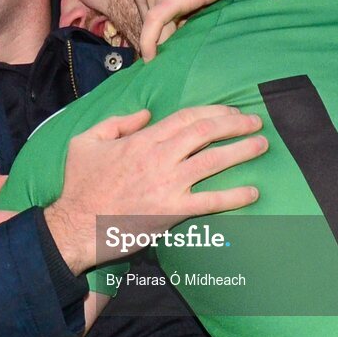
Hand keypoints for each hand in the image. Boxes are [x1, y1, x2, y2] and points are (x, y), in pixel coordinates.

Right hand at [44, 106, 266, 273]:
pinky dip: (234, 195)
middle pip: (206, 132)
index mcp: (143, 139)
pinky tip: (253, 192)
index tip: (231, 111)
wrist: (76, 225)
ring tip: (261, 145)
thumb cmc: (80, 185)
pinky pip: (210, 201)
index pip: (187, 117)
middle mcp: (160, 157)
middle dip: (235, 123)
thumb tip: (145, 114)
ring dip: (241, 150)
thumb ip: (116, 123)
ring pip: (214, 161)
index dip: (213, 111)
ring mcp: (168, 184)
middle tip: (256, 122)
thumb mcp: (85, 142)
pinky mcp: (172, 211)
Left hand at [134, 0, 266, 61]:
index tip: (163, 60)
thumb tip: (170, 47)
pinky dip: (150, 43)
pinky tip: (152, 60)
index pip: (145, 25)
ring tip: (192, 44)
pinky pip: (154, 23)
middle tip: (180, 56)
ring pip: (155, 30)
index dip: (155, 43)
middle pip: (149, 29)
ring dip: (170, 43)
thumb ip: (177, 16)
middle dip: (163, 43)